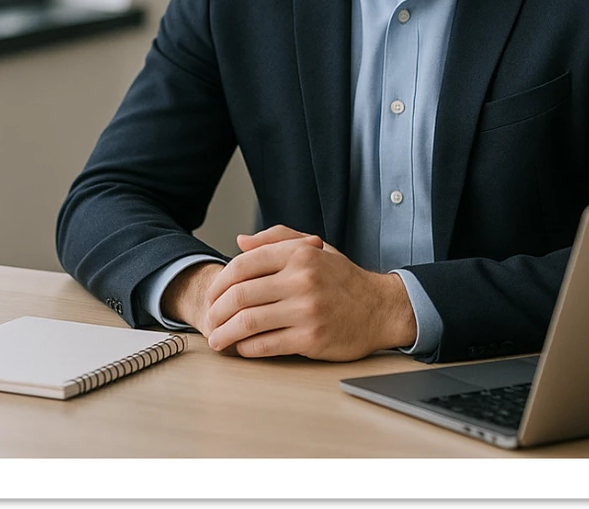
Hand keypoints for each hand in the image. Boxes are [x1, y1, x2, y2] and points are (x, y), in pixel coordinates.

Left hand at [204, 225, 416, 360]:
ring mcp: (307, 310)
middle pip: (240, 295)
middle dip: (216, 311)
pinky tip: (242, 348)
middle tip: (209, 320)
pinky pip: (265, 345)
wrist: (379, 308)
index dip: (220, 282)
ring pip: (248, 322)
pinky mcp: (311, 338)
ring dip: (224, 334)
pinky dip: (246, 348)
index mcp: (300, 254)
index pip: (244, 264)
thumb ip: (277, 239)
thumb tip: (240, 241)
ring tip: (217, 340)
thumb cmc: (342, 279)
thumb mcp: (315, 248)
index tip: (212, 295)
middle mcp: (302, 279)